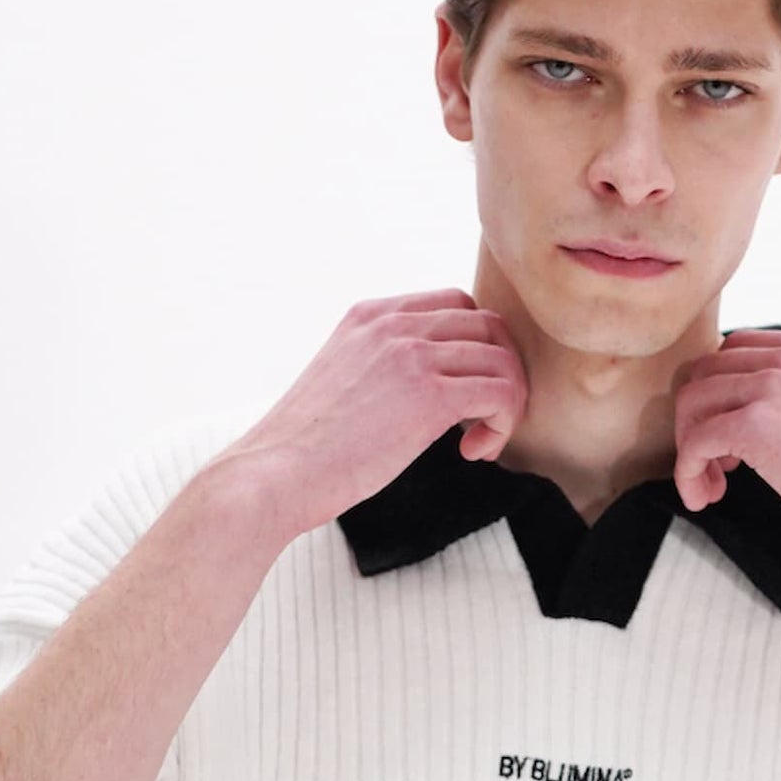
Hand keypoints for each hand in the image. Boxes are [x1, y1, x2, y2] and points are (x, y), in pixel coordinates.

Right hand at [222, 289, 528, 538]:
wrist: (275, 475)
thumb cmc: (305, 449)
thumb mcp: (343, 380)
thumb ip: (383, 367)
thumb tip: (428, 389)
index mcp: (371, 315)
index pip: (456, 306)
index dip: (475, 350)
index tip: (462, 396)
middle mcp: (394, 325)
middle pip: (489, 326)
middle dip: (499, 373)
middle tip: (480, 420)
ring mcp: (412, 355)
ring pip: (503, 359)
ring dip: (506, 404)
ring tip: (477, 442)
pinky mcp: (429, 396)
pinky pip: (502, 392)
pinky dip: (503, 424)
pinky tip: (473, 452)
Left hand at [671, 325, 780, 568]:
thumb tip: (750, 424)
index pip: (735, 352)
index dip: (721, 398)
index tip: (733, 445)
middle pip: (704, 372)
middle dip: (699, 421)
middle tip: (720, 470)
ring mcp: (774, 385)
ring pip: (692, 402)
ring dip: (690, 449)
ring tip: (712, 489)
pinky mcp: (758, 424)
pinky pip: (695, 440)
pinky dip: (688, 472)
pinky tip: (707, 498)